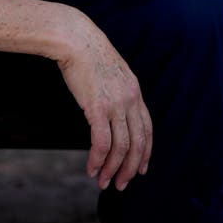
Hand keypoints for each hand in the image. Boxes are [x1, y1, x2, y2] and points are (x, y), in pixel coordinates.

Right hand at [53, 8, 152, 191]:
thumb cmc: (85, 51)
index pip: (147, 129)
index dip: (145, 151)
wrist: (74, 38)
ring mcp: (115, 104)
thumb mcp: (108, 71)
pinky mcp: (97, 107)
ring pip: (121, 147)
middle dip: (131, 168)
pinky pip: (102, 143)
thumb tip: (107, 106)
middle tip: (121, 184)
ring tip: (104, 181)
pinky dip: (99, 159)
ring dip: (113, 169)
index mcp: (134, 91)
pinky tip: (92, 168)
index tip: (141, 168)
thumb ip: (113, 90)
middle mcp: (130, 99)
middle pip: (138, 143)